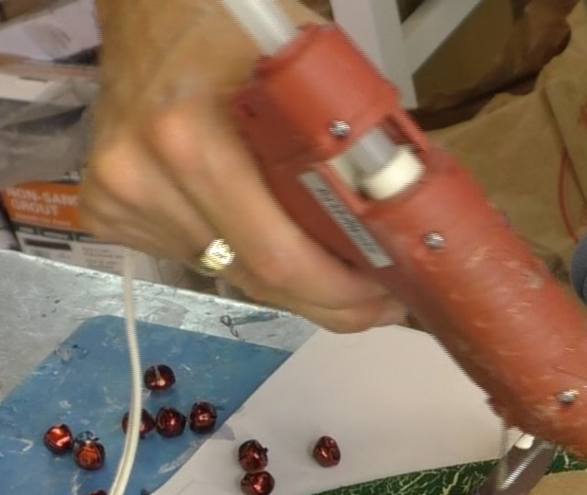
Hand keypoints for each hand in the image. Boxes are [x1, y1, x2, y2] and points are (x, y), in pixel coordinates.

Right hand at [81, 0, 405, 332]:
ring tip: (331, 269)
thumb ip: (351, 149)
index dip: (342, 293)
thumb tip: (405, 225)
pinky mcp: (110, 213)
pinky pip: (204, 262)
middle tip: (373, 304)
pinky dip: (246, 261)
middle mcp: (149, 174)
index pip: (282, 258)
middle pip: (261, 281)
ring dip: (292, 284)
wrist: (150, 10)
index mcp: (195, 136)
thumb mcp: (306, 75)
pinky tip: (268, 238)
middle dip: (330, 303)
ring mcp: (123, 198)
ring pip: (236, 278)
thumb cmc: (234, 33)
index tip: (385, 295)